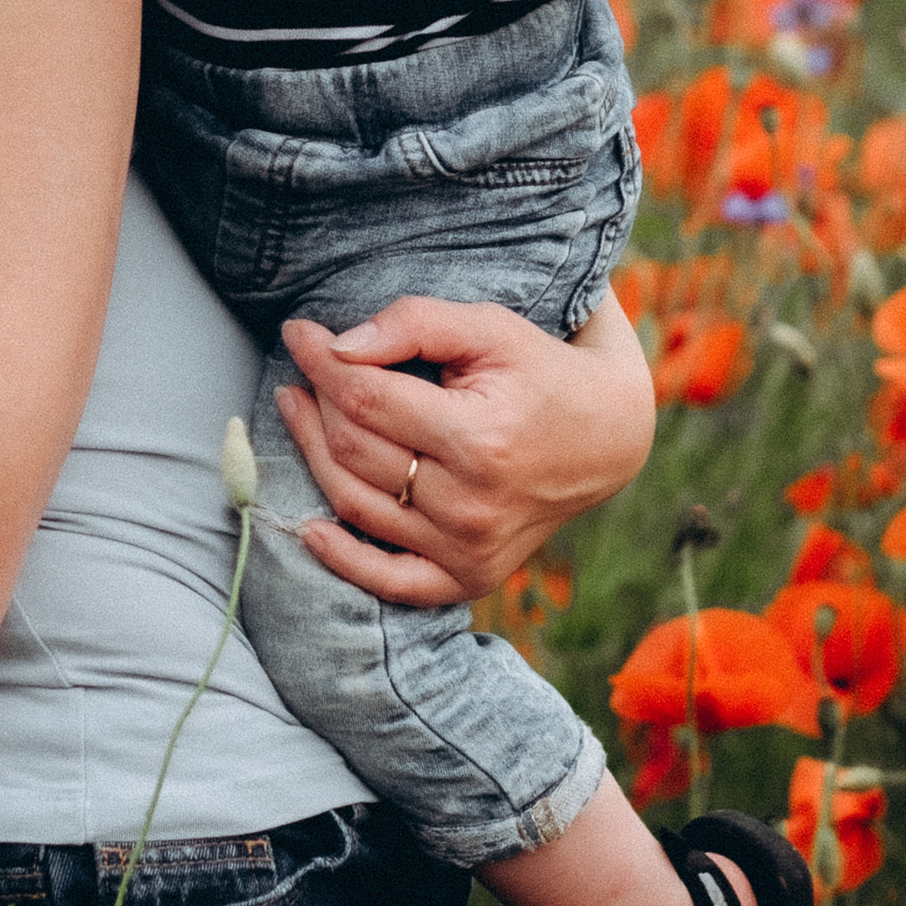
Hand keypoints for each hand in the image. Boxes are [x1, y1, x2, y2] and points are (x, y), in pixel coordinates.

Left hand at [269, 291, 654, 608]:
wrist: (608, 438)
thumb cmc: (542, 372)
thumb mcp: (490, 328)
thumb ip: (415, 324)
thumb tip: (337, 347)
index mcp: (478, 439)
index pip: (366, 399)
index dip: (320, 362)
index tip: (299, 332)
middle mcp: (471, 504)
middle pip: (354, 450)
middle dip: (316, 402)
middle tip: (302, 369)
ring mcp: (469, 549)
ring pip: (355, 504)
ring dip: (312, 456)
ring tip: (298, 412)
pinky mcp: (469, 577)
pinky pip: (389, 581)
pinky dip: (341, 560)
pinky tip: (308, 528)